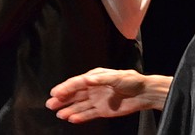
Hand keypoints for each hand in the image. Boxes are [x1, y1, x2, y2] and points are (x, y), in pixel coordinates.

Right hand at [45, 68, 169, 122]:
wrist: (144, 93)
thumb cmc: (131, 80)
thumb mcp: (116, 77)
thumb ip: (101, 79)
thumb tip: (87, 79)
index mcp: (94, 77)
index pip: (76, 83)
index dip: (65, 88)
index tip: (55, 93)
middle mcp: (93, 88)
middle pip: (74, 94)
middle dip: (62, 99)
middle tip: (50, 104)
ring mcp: (97, 100)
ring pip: (79, 105)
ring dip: (68, 109)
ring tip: (58, 114)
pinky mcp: (102, 110)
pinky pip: (88, 114)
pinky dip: (80, 117)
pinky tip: (71, 119)